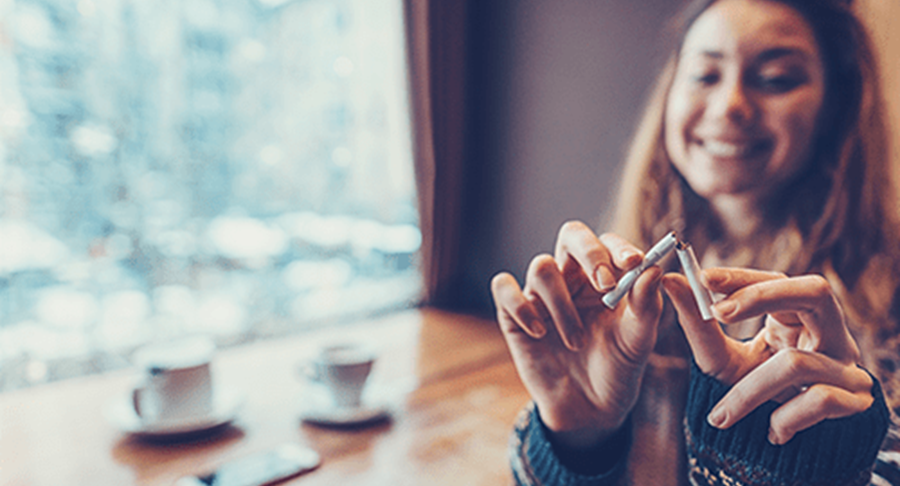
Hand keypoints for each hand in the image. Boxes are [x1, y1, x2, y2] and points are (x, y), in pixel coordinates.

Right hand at [491, 221, 663, 448]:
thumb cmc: (618, 367)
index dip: (617, 247)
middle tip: (604, 283)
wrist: (590, 408)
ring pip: (542, 268)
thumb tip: (654, 270)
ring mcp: (541, 294)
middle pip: (571, 235)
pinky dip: (521, 306)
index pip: (606, 242)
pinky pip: (505, 288)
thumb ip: (647, 305)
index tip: (633, 264)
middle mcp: (572, 277)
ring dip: (563, 305)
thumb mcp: (638, 340)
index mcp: (604, 276)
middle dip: (588, 253)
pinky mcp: (514, 314)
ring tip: (577, 341)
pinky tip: (541, 332)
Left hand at [662, 268, 873, 444]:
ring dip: (750, 390)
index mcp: (800, 317)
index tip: (704, 278)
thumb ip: (698, 323)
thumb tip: (669, 280)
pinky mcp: (855, 402)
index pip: (778, 279)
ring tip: (722, 415)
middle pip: (814, 292)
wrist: (781, 448)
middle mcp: (830, 334)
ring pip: (798, 361)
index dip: (744, 276)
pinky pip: (819, 401)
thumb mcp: (721, 358)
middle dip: (761, 297)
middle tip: (717, 312)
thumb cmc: (752, 392)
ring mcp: (847, 366)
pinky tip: (771, 431)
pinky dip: (785, 418)